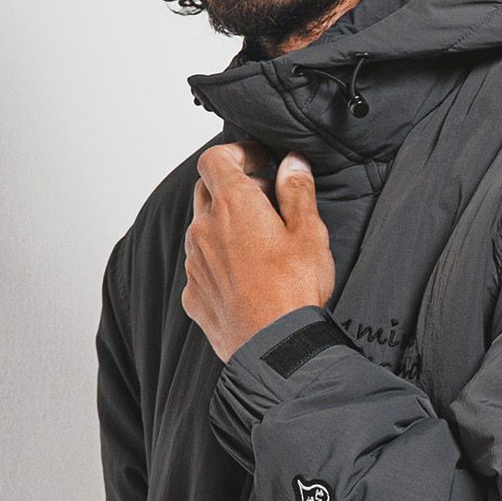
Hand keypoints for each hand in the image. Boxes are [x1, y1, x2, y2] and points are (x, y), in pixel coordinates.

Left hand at [181, 141, 335, 361]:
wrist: (274, 348)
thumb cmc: (293, 292)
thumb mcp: (309, 233)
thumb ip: (297, 191)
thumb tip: (292, 164)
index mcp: (232, 205)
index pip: (215, 158)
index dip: (237, 152)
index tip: (259, 161)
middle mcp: (204, 230)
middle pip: (207, 191)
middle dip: (234, 188)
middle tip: (268, 202)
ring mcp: (194, 263)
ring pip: (203, 230)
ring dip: (225, 226)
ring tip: (260, 244)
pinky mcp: (193, 294)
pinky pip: (201, 266)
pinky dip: (219, 262)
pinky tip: (246, 277)